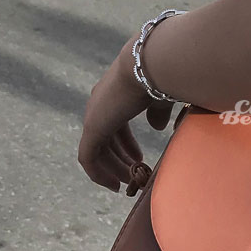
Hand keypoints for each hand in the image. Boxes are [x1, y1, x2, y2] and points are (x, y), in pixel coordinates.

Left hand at [77, 38, 161, 196]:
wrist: (150, 65)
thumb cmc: (162, 76)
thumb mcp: (161, 98)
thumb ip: (157, 113)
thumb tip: (157, 128)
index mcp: (114, 94)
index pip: (115, 125)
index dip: (126, 144)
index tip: (138, 159)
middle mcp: (99, 104)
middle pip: (104, 139)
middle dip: (118, 159)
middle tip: (132, 176)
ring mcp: (93, 116)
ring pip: (96, 151)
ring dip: (110, 169)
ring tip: (125, 183)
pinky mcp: (92, 128)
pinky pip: (88, 158)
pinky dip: (98, 174)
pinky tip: (114, 185)